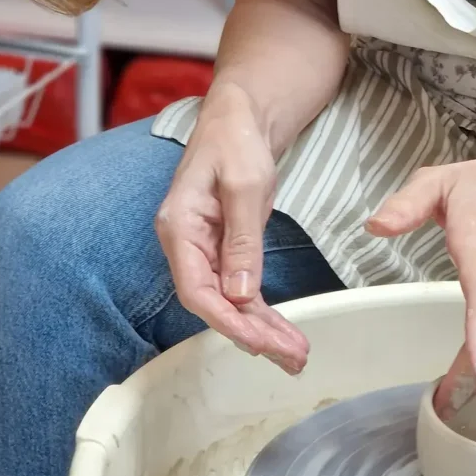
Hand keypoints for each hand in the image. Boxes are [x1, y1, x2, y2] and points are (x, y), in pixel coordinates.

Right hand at [155, 82, 308, 373]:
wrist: (240, 117)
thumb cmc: (235, 140)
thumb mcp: (245, 184)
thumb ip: (241, 238)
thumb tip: (239, 293)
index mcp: (179, 228)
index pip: (197, 290)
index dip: (227, 321)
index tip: (259, 343)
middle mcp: (187, 245)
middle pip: (216, 303)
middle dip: (253, 335)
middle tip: (292, 358)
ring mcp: (206, 249)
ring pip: (232, 301)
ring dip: (263, 330)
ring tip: (296, 356)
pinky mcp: (227, 248)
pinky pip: (243, 288)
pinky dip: (264, 311)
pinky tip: (282, 333)